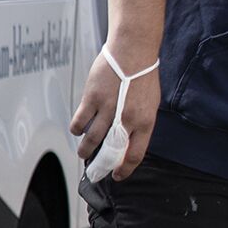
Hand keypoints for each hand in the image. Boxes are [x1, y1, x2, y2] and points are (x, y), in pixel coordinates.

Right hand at [70, 53, 160, 179]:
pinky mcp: (92, 98)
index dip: (125, 169)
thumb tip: (130, 139)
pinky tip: (78, 130)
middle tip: (95, 168)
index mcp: (144, 122)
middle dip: (100, 163)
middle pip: (109, 151)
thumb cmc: (143, 76)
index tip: (118, 175)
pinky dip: (77, 128)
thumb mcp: (151, 104)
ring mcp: (107, 109)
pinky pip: (80, 120)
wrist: (133, 52)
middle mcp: (125, 119)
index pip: (135, 155)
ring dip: (84, 149)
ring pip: (91, 138)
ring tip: (82, 152)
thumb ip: (140, 123)